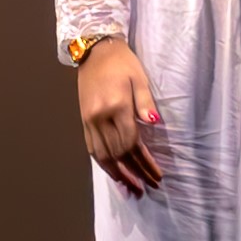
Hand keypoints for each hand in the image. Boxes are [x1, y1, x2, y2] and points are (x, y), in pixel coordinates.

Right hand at [77, 38, 162, 198]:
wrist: (95, 52)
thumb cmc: (122, 63)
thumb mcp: (139, 78)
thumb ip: (145, 102)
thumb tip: (154, 122)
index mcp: (116, 107)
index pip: (132, 144)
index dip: (145, 163)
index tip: (157, 176)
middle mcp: (100, 117)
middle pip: (118, 154)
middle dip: (134, 173)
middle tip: (147, 189)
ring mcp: (89, 120)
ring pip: (102, 155)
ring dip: (117, 174)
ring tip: (131, 188)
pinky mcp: (84, 120)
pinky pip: (92, 148)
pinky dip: (103, 163)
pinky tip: (113, 173)